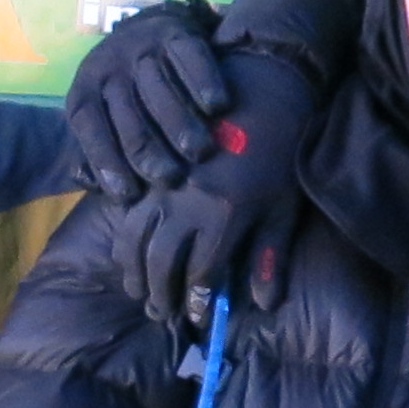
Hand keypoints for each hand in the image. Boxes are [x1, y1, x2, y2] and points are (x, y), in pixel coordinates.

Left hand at [66, 0, 226, 200]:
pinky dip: (205, 84)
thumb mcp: (102, 111)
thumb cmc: (126, 86)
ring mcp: (141, 48)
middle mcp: (108, 67)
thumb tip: (92, 186)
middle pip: (129, 116)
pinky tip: (217, 107)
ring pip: (160, 92)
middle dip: (149, 152)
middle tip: (172, 179)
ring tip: (200, 152)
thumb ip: (97, 148)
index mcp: (85, 89)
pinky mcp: (174, 34)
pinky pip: (190, 60)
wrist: (150, 25)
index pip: (91, 127)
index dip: (107, 161)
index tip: (128, 195)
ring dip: (181, 125)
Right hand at [108, 54, 320, 327]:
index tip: (193, 317)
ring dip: (134, 271)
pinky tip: (130, 254)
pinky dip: (125, 238)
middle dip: (158, 293)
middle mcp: (187, 203)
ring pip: (135, 238)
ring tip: (139, 291)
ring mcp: (165, 184)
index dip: (193, 301)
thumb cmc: (282, 154)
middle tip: (160, 314)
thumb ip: (269, 256)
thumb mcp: (283, 207)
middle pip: (160, 262)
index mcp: (224, 216)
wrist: (263, 90)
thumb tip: (263, 304)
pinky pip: (127, 209)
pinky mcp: (153, 167)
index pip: (199, 275)